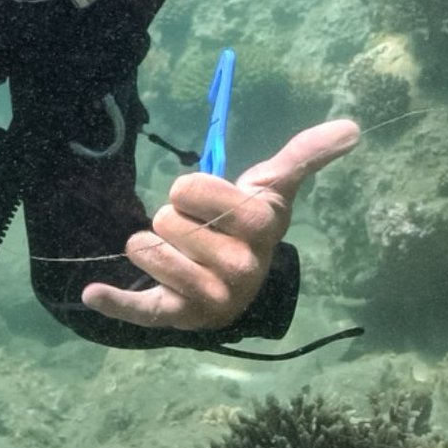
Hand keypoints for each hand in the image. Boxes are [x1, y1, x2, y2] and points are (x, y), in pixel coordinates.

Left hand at [81, 118, 360, 329]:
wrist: (239, 280)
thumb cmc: (251, 224)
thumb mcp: (275, 185)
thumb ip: (306, 153)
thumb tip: (354, 127)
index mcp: (260, 230)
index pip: (190, 188)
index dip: (191, 188)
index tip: (208, 200)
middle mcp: (240, 271)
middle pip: (166, 218)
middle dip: (173, 217)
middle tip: (196, 231)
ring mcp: (209, 300)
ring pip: (147, 249)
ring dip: (149, 243)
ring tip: (172, 251)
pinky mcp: (177, 321)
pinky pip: (138, 308)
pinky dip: (114, 301)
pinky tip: (93, 294)